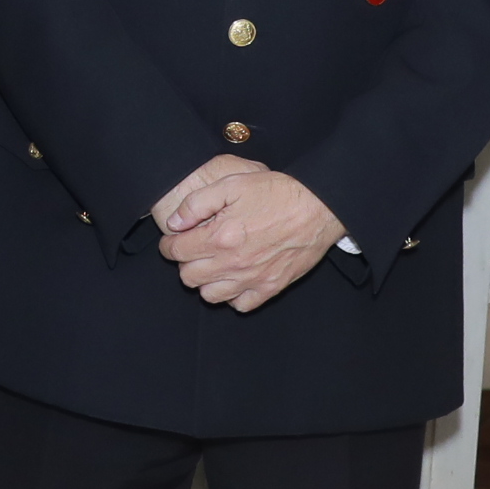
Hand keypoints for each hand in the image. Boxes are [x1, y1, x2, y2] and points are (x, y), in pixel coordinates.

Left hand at [153, 158, 343, 312]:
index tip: (175, 238)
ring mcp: (252, 279)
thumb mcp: (233, 184)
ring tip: (214, 263)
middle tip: (195, 248)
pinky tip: (236, 277)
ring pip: (210, 295)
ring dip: (206, 280)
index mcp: (219, 238)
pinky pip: (240, 305)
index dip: (170, 244)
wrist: (319, 207)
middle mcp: (232, 264)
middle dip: (185, 262)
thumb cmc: (278, 193)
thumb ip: (197, 203)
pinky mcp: (270, 287)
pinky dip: (233, 295)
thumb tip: (175, 223)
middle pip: (188, 277)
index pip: (176, 252)